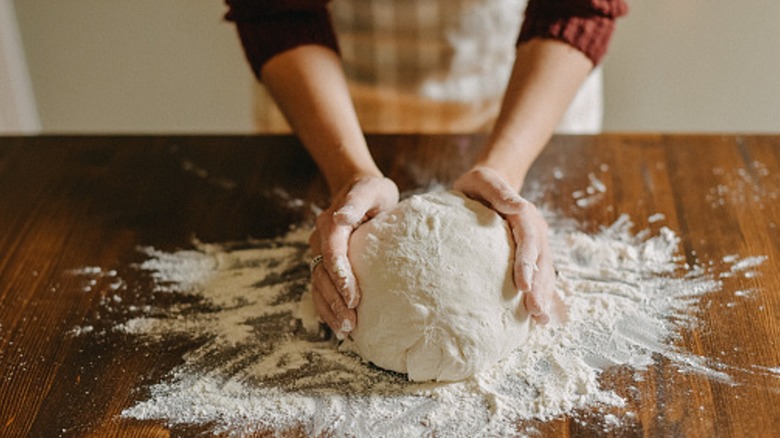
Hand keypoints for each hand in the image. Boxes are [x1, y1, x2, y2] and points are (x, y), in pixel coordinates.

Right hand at [309, 176, 398, 337]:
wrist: (360, 192)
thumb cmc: (372, 192)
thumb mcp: (370, 190)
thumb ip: (356, 202)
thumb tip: (341, 216)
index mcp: (331, 223)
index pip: (332, 251)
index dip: (340, 276)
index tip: (354, 297)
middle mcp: (320, 240)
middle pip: (322, 274)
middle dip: (335, 300)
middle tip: (352, 323)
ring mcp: (319, 253)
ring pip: (318, 286)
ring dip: (330, 309)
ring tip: (346, 330)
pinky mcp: (325, 265)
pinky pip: (321, 289)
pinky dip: (327, 309)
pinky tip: (339, 327)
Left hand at [454, 166, 556, 324]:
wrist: (487, 186)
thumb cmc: (480, 185)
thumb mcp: (484, 180)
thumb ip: (499, 191)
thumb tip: (518, 205)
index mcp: (525, 214)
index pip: (529, 239)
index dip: (528, 263)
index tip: (523, 285)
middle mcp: (535, 231)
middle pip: (542, 261)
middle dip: (540, 288)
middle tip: (536, 312)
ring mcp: (535, 244)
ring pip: (544, 272)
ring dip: (544, 296)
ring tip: (541, 320)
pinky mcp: (529, 255)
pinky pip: (538, 276)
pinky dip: (539, 295)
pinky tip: (535, 317)